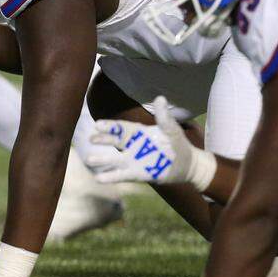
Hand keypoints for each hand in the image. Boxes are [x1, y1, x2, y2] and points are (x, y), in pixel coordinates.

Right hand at [86, 96, 215, 189]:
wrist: (188, 166)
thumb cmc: (178, 145)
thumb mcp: (172, 130)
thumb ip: (164, 118)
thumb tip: (160, 98)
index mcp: (139, 133)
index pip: (122, 128)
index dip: (110, 127)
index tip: (98, 125)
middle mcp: (132, 146)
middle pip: (115, 142)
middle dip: (103, 140)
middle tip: (91, 139)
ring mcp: (133, 161)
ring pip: (114, 160)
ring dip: (102, 160)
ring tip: (89, 160)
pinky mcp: (136, 174)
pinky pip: (121, 175)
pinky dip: (110, 176)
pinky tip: (99, 178)